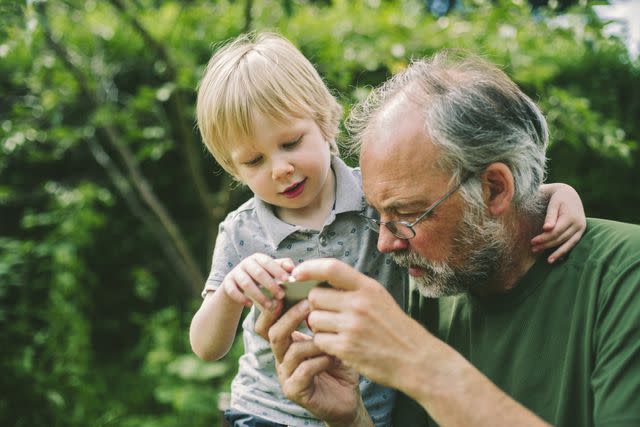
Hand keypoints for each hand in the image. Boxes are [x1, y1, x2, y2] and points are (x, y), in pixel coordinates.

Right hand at [221, 254, 292, 309]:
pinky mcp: (227, 283)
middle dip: (271, 285)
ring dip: (258, 295)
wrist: (237, 284)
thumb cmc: (260, 277)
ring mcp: (235, 273)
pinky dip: (241, 298)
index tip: (287, 280)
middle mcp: (246, 263)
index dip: (278, 270)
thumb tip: (292, 268)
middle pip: (258, 273)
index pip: (268, 262)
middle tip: (281, 296)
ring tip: (269, 306)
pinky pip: (232, 291)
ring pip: (246, 283)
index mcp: (258, 258)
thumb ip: (282, 267)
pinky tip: (250, 305)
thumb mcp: (270, 270)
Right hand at [258, 299, 366, 425]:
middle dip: (290, 316)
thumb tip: (321, 286)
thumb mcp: (331, 335)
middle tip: (309, 304)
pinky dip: (320, 361)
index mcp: (286, 342)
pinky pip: (303, 371)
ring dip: (314, 341)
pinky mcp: (295, 391)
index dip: (273, 307)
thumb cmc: (340, 363)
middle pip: (272, 333)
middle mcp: (281, 357)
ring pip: (291, 351)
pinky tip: (335, 358)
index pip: (267, 322)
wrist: (348, 398)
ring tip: (332, 336)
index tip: (289, 289)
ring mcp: (286, 375)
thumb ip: (323, 316)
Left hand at [294, 258, 429, 390]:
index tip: (297, 273)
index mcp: (368, 287)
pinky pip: (319, 340)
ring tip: (335, 331)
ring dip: (317, 326)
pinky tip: (338, 345)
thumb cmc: (395, 328)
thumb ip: (352, 288)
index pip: (331, 268)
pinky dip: (323, 343)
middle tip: (327, 314)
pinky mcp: (346, 348)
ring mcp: (352, 326)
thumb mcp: (379, 298)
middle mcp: (359, 303)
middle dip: (315, 305)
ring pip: (313, 319)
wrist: (415, 359)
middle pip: (315, 296)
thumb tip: (318, 280)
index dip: (309, 267)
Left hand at [532, 183, 585, 262]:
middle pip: (560, 238)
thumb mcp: (553, 203)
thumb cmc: (558, 198)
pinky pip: (572, 244)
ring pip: (567, 243)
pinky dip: (563, 251)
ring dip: (555, 252)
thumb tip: (546, 229)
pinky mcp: (580, 232)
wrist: (570, 194)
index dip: (544, 238)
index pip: (556, 232)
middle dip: (546, 245)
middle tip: (533, 249)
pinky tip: (554, 258)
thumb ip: (550, 216)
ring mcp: (581, 229)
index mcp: (571, 217)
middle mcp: (578, 224)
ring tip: (544, 259)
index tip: (532, 242)